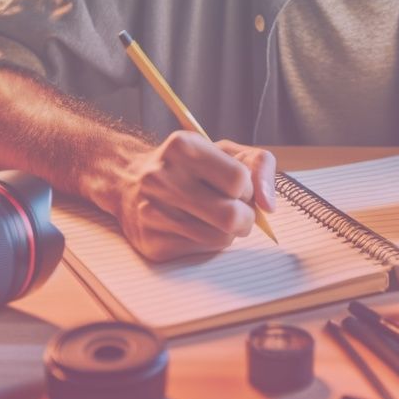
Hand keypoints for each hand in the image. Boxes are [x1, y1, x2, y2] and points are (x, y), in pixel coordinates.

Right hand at [112, 132, 276, 261]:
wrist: (128, 183)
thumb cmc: (187, 167)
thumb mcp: (223, 151)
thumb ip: (258, 165)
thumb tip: (269, 205)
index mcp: (183, 147)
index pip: (239, 179)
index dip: (248, 189)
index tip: (239, 189)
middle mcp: (162, 178)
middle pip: (231, 216)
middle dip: (246, 218)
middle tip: (238, 212)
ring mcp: (153, 213)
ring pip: (220, 238)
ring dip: (229, 232)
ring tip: (215, 218)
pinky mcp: (151, 244)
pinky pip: (201, 252)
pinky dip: (208, 243)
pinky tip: (194, 227)